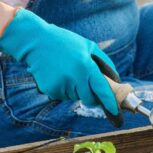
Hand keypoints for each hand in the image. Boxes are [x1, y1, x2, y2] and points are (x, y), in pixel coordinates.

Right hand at [0, 9, 121, 124]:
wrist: (37, 41)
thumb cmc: (66, 42)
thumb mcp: (89, 46)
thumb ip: (104, 62)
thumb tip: (115, 81)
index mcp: (86, 66)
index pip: (102, 89)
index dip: (110, 102)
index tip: (115, 111)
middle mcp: (74, 77)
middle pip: (89, 99)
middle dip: (92, 96)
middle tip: (87, 85)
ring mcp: (61, 85)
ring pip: (76, 97)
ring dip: (76, 90)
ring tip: (68, 72)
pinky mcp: (50, 89)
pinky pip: (63, 96)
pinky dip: (64, 89)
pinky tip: (58, 75)